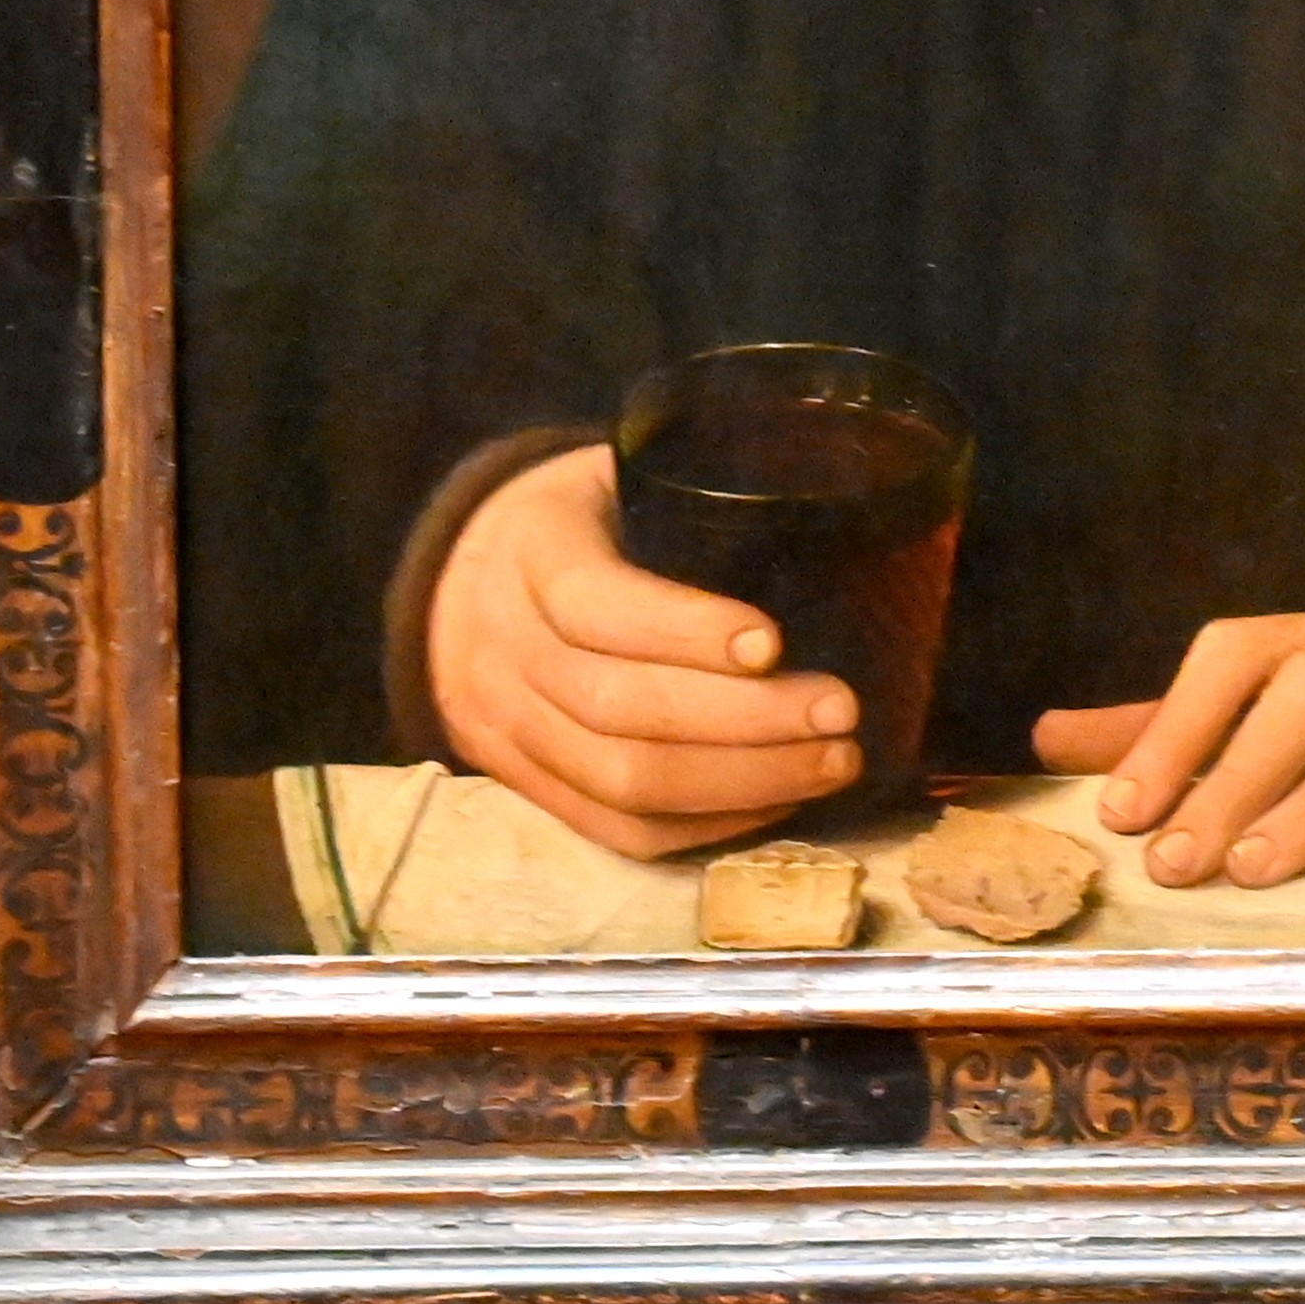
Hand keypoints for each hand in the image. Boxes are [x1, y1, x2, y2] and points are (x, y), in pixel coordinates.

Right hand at [425, 443, 863, 856]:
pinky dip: (704, 826)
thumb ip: (694, 493)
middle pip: (617, 707)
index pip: (593, 602)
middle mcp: (503, 644)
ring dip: (740, 782)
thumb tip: (828, 518)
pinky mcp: (525, 785)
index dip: (684, 628)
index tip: (776, 641)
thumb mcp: (616, 473)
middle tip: (839, 710)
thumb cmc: (584, 518)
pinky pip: (615, 830)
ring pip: (620, 782)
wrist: (465, 580)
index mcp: (531, 548)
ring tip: (832, 761)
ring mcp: (504, 726)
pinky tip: (777, 799)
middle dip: (744, 720)